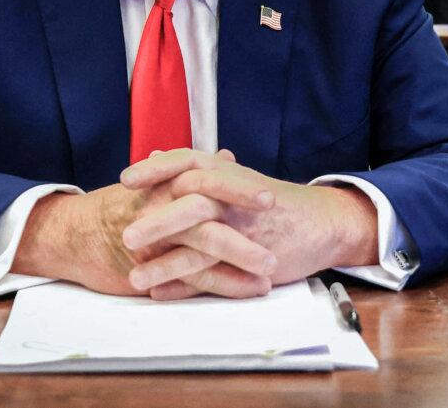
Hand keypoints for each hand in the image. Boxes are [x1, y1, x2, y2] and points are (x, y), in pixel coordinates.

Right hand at [12, 151, 277, 297]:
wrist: (76, 236)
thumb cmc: (123, 209)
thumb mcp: (157, 185)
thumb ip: (194, 173)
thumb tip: (226, 155)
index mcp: (164, 183)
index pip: (203, 177)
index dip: (237, 186)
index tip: (271, 195)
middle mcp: (159, 204)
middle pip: (205, 201)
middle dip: (242, 208)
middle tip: (275, 217)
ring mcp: (155, 235)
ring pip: (203, 240)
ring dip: (241, 253)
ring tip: (270, 267)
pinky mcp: (151, 265)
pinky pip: (193, 274)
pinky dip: (225, 282)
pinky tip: (250, 288)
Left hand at [120, 149, 378, 299]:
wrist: (322, 222)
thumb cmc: (270, 201)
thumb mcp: (233, 176)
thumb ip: (194, 169)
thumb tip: (155, 154)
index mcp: (225, 172)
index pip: (187, 161)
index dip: (157, 170)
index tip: (125, 180)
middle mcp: (233, 196)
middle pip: (193, 202)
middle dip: (159, 220)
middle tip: (125, 236)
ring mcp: (245, 228)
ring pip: (202, 244)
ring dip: (167, 262)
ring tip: (135, 277)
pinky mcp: (255, 259)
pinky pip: (216, 274)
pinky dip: (186, 286)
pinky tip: (160, 293)